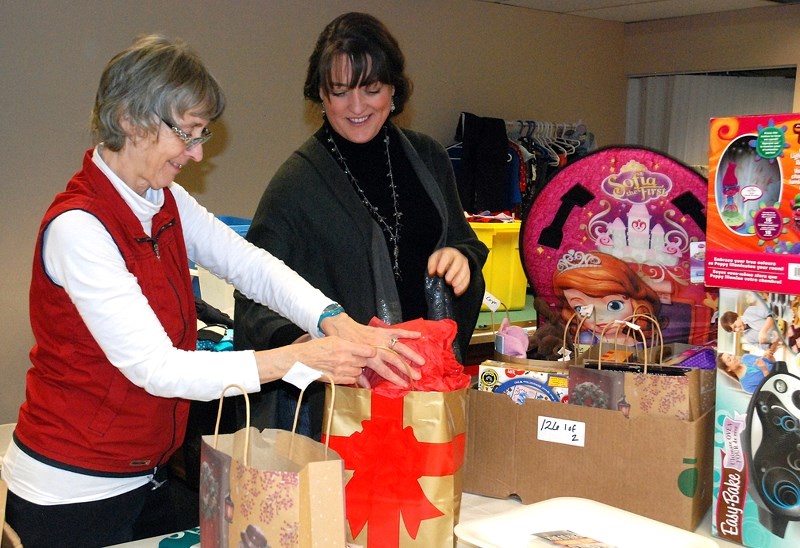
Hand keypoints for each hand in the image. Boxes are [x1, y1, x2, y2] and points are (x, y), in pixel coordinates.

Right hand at [255, 336, 375, 384]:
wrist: (301, 360)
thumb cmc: (315, 347)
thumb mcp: (332, 339)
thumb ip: (348, 343)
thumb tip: (361, 346)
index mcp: (343, 345)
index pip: (368, 350)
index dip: (371, 352)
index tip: (370, 352)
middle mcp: (344, 358)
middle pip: (364, 362)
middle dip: (362, 360)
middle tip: (357, 357)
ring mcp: (341, 370)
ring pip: (359, 371)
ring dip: (357, 369)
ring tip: (349, 364)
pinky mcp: (336, 379)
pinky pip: (352, 380)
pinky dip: (352, 377)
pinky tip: (346, 372)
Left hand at [320, 313, 424, 383]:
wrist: (340, 327)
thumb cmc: (345, 345)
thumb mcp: (350, 362)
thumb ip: (360, 375)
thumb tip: (367, 387)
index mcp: (370, 359)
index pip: (385, 371)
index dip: (396, 379)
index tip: (405, 384)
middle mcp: (378, 349)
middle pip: (395, 361)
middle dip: (407, 369)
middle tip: (418, 376)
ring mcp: (382, 339)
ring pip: (399, 348)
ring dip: (411, 354)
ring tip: (421, 361)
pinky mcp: (383, 330)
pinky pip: (398, 332)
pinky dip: (408, 333)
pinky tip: (418, 335)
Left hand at [428, 247, 469, 295]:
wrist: (452, 258)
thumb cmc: (441, 260)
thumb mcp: (434, 259)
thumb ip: (432, 265)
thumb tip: (431, 273)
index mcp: (449, 253)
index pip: (447, 256)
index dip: (443, 264)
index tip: (439, 273)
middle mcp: (459, 257)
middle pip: (458, 264)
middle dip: (453, 273)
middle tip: (447, 280)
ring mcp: (465, 265)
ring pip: (464, 272)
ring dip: (459, 280)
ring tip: (453, 286)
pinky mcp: (468, 273)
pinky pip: (467, 279)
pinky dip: (462, 286)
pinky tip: (457, 292)